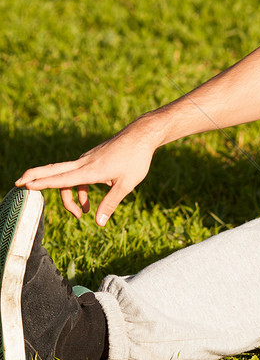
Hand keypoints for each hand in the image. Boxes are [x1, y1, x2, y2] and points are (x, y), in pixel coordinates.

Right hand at [16, 120, 160, 224]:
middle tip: (18, 183)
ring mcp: (86, 160)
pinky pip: (79, 176)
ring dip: (70, 197)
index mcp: (91, 170)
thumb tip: (98, 223)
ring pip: (68, 178)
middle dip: (36, 177)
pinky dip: (80, 190)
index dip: (43, 183)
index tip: (26, 185)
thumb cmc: (136, 160)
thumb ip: (110, 204)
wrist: (141, 136)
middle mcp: (84, 163)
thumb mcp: (126, 185)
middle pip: (54, 170)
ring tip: (81, 214)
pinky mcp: (91, 160)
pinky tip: (91, 202)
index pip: (62, 179)